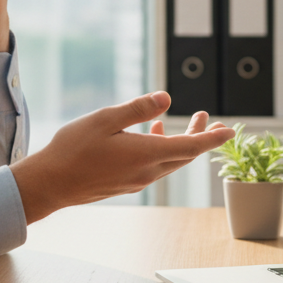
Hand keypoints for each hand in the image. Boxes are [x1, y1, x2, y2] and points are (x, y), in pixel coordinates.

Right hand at [9, 91, 234, 222]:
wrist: (51, 184)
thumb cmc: (73, 149)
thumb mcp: (105, 120)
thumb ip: (138, 109)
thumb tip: (167, 99)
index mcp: (146, 155)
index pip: (191, 147)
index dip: (213, 138)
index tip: (231, 131)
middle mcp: (147, 172)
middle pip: (184, 155)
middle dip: (200, 136)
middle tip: (210, 120)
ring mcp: (136, 180)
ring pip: (169, 161)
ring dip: (180, 143)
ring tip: (182, 125)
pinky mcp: (126, 184)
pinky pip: (154, 166)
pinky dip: (162, 150)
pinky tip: (151, 136)